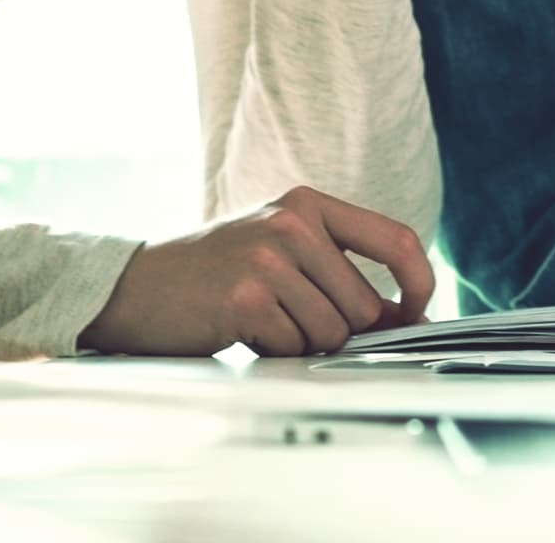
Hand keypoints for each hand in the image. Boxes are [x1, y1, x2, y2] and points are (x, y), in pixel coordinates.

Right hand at [76, 186, 438, 357]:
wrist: (134, 287)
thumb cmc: (212, 273)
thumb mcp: (279, 249)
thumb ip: (338, 269)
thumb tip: (407, 315)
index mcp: (307, 204)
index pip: (396, 240)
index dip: (420, 284)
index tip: (415, 312)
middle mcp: (292, 223)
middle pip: (366, 306)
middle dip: (340, 331)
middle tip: (292, 321)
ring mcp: (269, 259)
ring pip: (333, 333)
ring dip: (302, 343)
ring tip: (262, 320)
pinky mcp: (248, 298)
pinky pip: (294, 348)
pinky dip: (273, 351)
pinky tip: (241, 329)